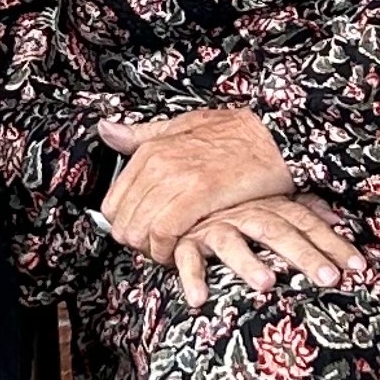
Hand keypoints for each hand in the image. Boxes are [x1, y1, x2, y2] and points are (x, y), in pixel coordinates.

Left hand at [97, 109, 293, 263]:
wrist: (274, 135)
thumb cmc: (234, 134)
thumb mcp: (182, 126)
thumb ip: (142, 134)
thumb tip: (106, 130)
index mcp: (150, 150)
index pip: (113, 203)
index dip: (124, 227)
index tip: (142, 235)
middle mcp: (157, 164)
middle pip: (124, 222)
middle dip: (136, 242)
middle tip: (155, 248)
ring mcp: (176, 179)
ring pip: (140, 230)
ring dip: (150, 250)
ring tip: (168, 253)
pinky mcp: (198, 195)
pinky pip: (164, 232)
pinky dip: (165, 250)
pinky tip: (177, 254)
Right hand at [170, 194, 366, 306]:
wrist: (183, 190)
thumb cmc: (235, 206)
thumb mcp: (271, 205)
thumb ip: (304, 212)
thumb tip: (339, 221)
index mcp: (269, 205)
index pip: (306, 223)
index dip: (333, 243)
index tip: (358, 266)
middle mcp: (244, 213)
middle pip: (277, 232)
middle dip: (304, 254)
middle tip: (327, 278)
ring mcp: (213, 226)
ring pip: (231, 242)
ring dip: (248, 262)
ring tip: (266, 284)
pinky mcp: (185, 240)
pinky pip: (186, 258)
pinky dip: (192, 277)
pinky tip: (200, 299)